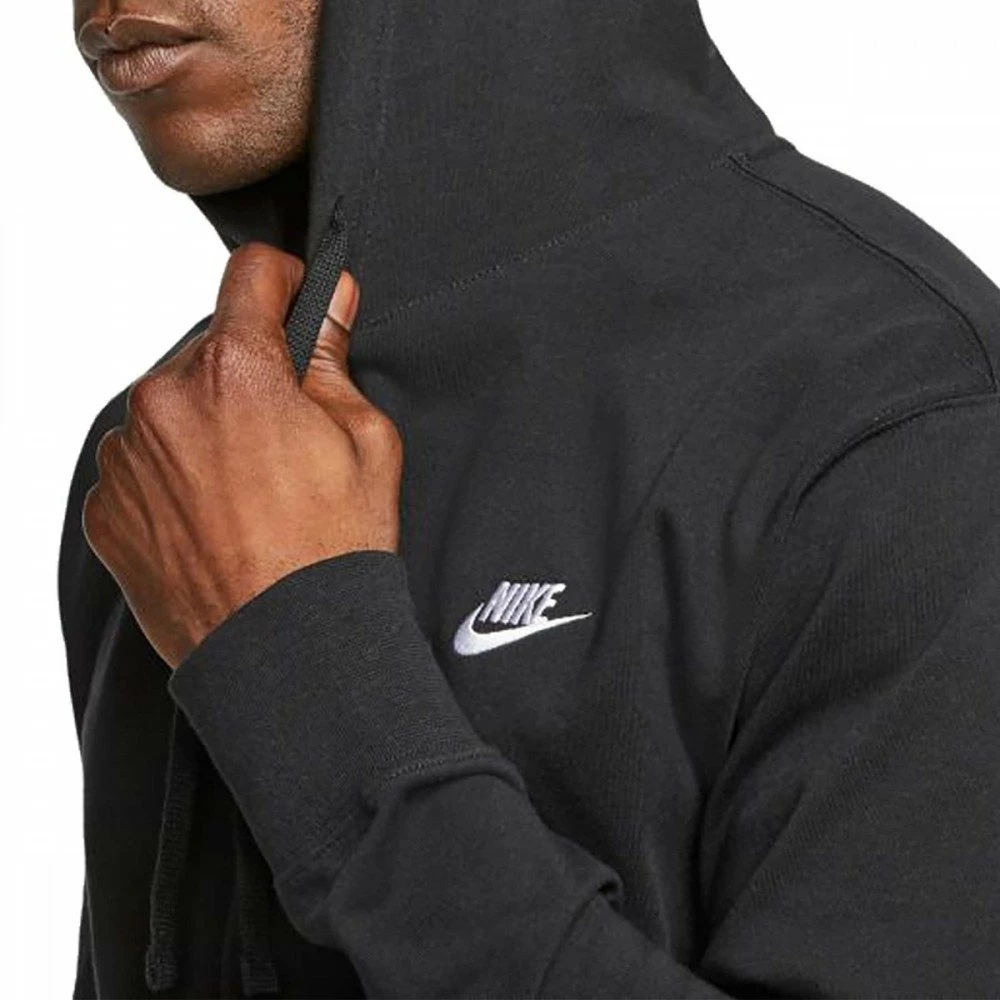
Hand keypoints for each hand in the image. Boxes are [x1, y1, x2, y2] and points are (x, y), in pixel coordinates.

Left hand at [81, 242, 402, 669]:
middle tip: (286, 437)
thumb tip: (327, 303)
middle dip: (248, 377)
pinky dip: (174, 477)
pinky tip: (216, 518)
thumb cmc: (336, 550)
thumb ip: (334, 359)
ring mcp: (127, 458)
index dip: (285, 283)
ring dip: (205, 427)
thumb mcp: (368, 440)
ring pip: (171, 409)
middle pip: (209, 352)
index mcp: (236, 371)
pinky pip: (141, 465)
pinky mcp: (108, 508)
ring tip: (250, 491)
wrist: (288, 650)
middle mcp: (164, 401)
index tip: (296, 306)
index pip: (250, 274)